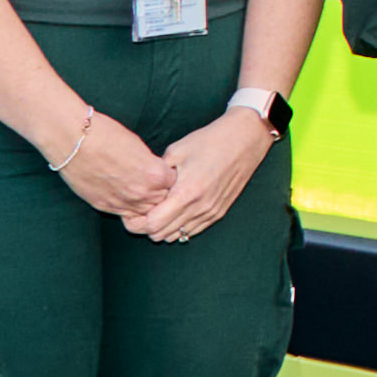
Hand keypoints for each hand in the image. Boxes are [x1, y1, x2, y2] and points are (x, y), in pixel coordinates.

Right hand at [52, 111, 162, 221]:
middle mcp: (142, 193)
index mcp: (155, 175)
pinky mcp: (106, 207)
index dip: (168, 176)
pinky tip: (125, 195)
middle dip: (160, 192)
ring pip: (145, 212)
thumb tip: (154, 171)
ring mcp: (124, 203)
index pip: (173, 183)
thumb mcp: (138, 146)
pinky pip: (126, 215)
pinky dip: (129, 207)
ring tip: (138, 190)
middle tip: (152, 182)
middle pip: (162, 200)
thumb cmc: (106, 135)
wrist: (74, 141)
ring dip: (145, 203)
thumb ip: (150, 164)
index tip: (163, 172)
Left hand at [126, 115, 269, 243]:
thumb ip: (158, 175)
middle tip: (142, 209)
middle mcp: (199, 208)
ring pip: (177, 236)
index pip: (153, 224)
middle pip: (161, 234)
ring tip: (159, 209)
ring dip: (164, 227)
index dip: (137, 221)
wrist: (244, 140)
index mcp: (186, 192)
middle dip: (147, 226)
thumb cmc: (209, 141)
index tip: (132, 211)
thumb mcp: (176, 151)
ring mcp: (210, 213)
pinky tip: (176, 209)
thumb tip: (142, 189)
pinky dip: (180, 225)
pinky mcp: (218, 213)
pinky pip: (192, 231)